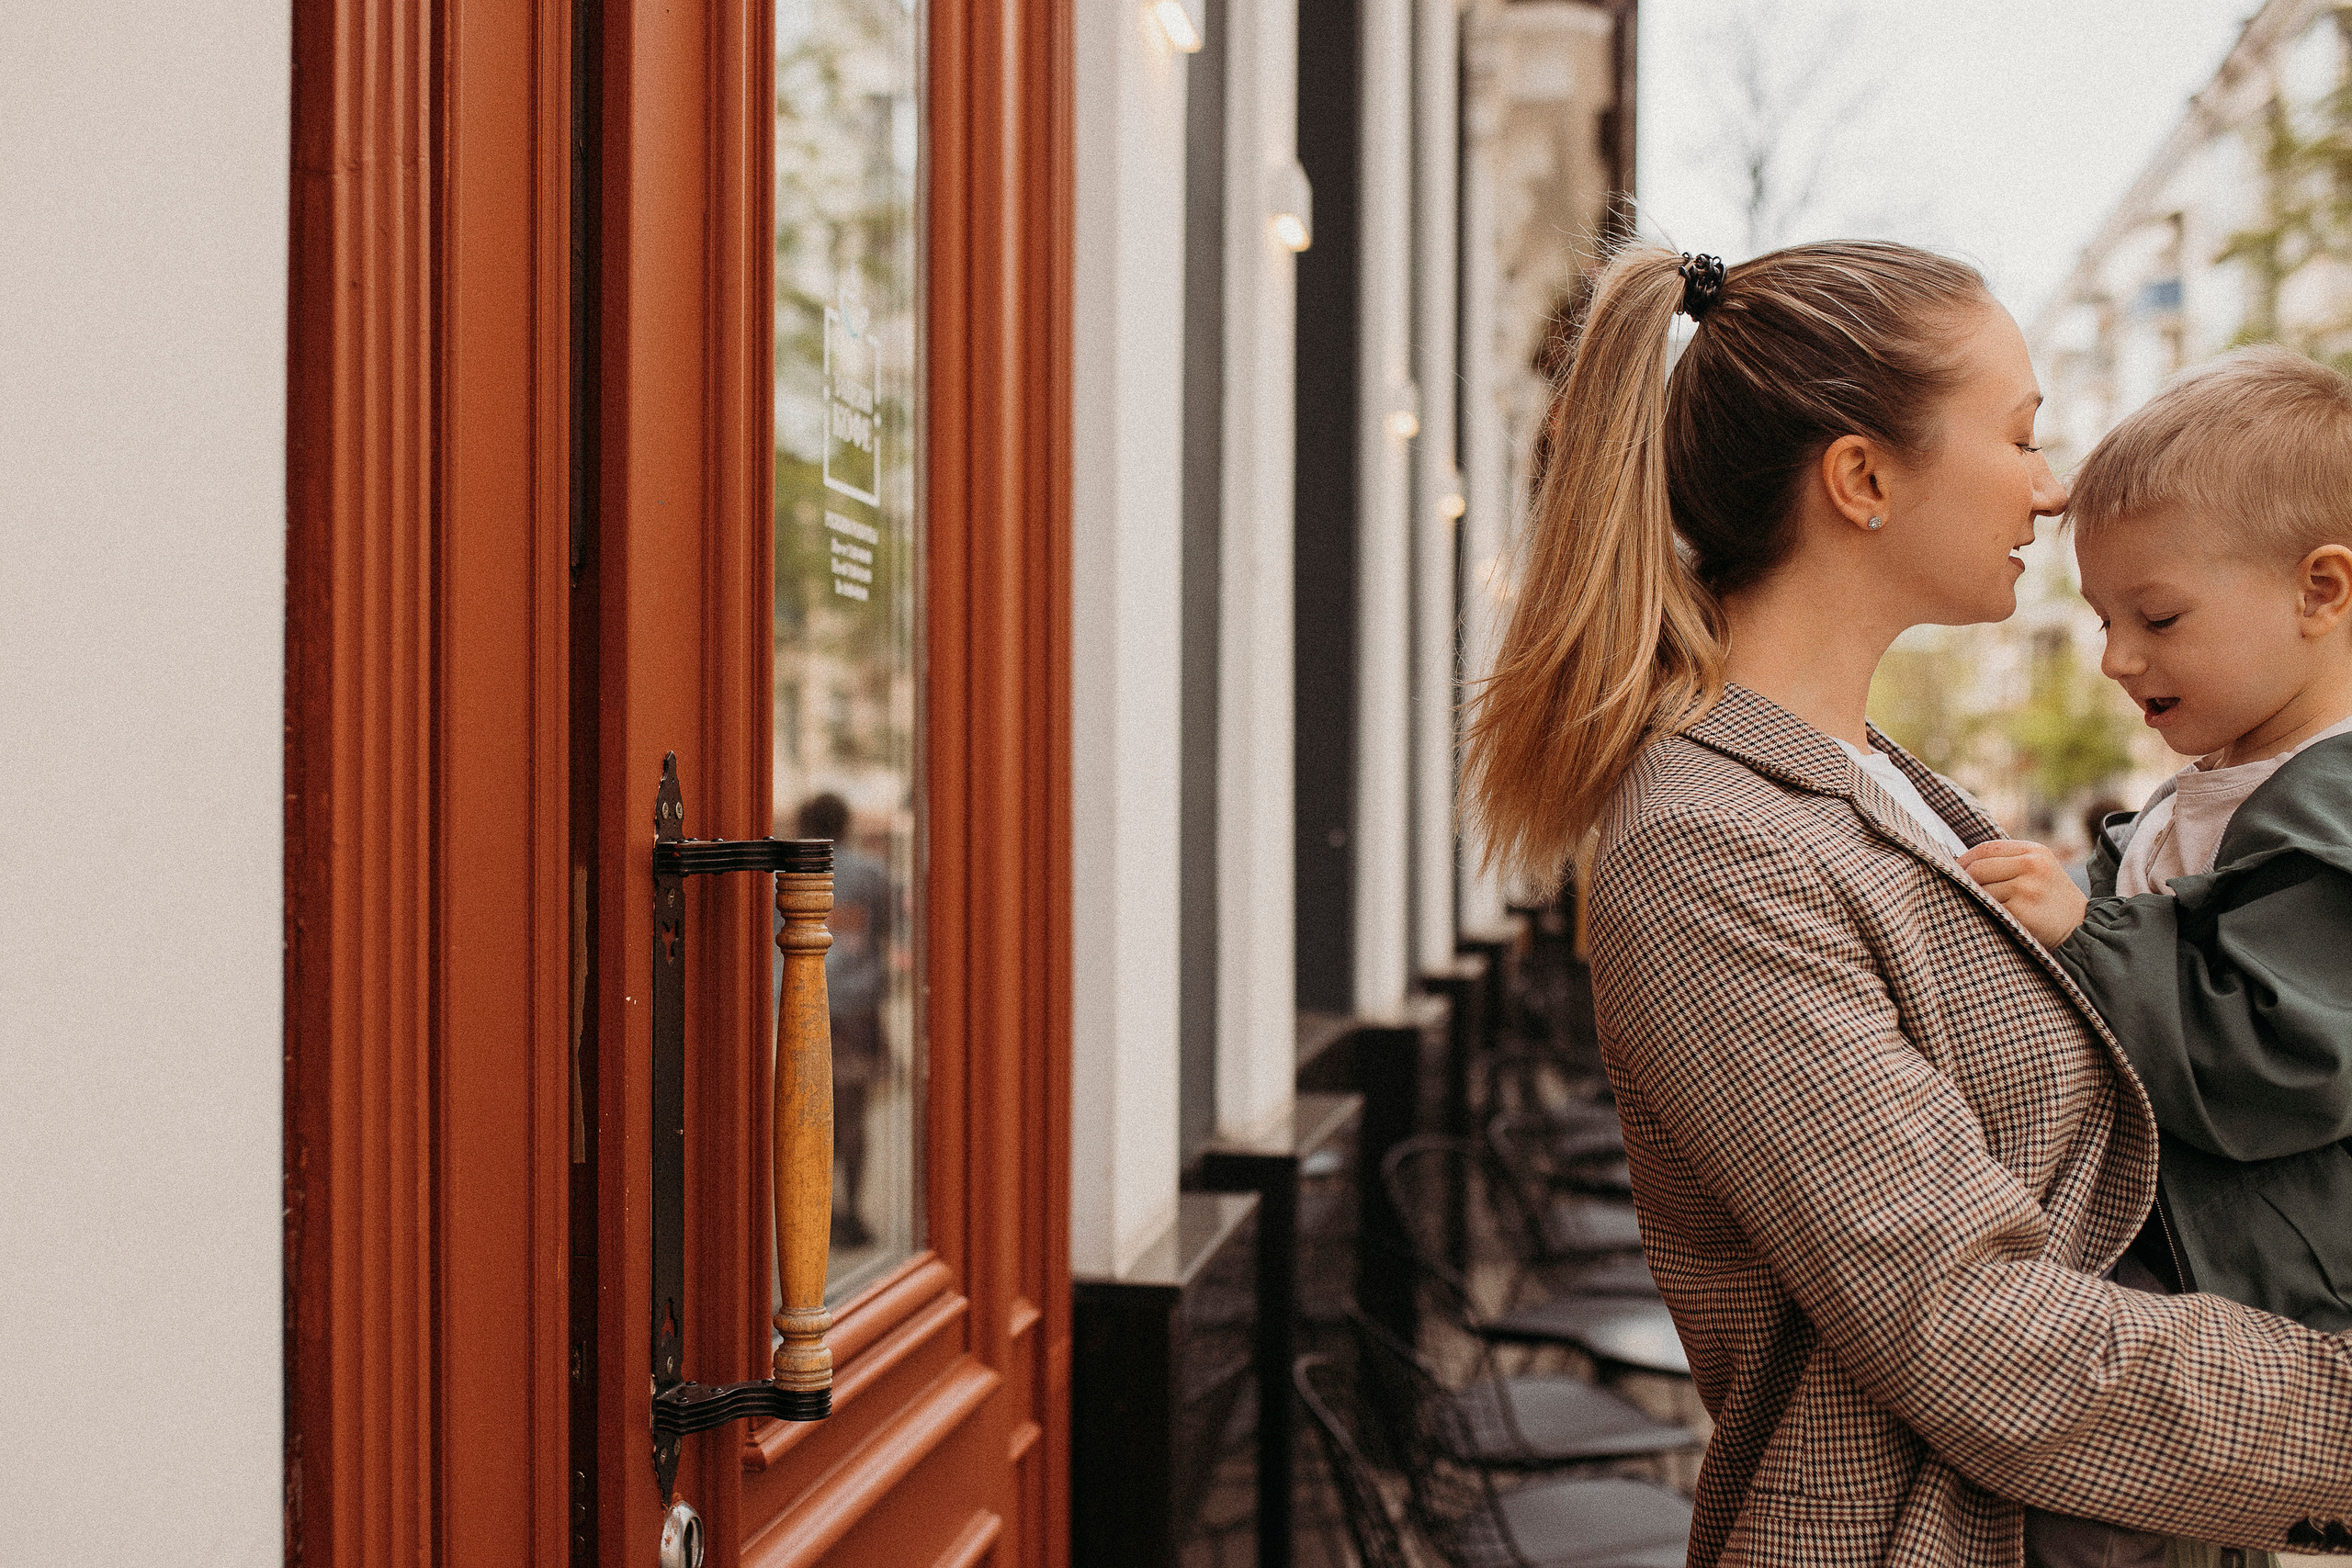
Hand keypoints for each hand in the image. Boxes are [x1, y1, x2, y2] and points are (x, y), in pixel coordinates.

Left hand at [1957, 840, 2088, 948]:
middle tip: (1965, 894)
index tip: (1955, 872)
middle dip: (1967, 882)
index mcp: (2035, 851)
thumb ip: (2007, 862)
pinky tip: (1993, 920)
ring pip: (1981, 890)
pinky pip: (1989, 909)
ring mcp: (2027, 887)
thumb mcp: (2038, 871)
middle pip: (1978, 868)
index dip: (1966, 860)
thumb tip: (1958, 863)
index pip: (1986, 848)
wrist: (2081, 929)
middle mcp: (2032, 865)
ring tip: (1985, 909)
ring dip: (1977, 901)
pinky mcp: (2022, 910)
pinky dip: (1985, 914)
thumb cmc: (2050, 901)